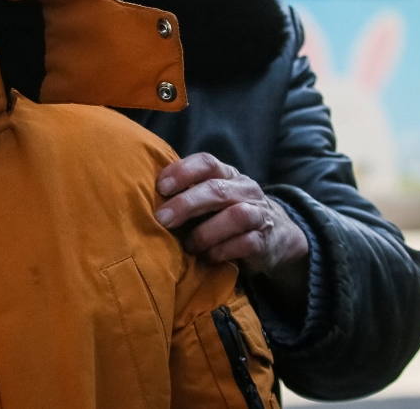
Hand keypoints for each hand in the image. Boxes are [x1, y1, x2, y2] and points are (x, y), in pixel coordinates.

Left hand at [155, 153, 308, 277]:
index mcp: (226, 174)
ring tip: (188, 246)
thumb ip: (186, 192)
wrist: (277, 235)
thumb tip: (142, 195)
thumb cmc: (226, 212)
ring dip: (206, 232)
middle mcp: (244, 189)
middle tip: (162, 219)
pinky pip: (245, 244)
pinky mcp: (264, 241)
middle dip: (186, 204)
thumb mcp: (211, 196)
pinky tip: (206, 257)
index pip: (206, 162)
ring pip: (236, 216)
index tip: (160, 187)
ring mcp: (258, 214)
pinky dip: (221, 251)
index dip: (182, 171)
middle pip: (216, 190)